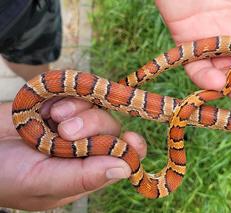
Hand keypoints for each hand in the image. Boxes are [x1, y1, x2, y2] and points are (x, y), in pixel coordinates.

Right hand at [0, 100, 146, 210]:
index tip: (130, 138)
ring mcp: (73, 122)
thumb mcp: (42, 182)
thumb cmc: (6, 175)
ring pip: (97, 106)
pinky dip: (67, 94)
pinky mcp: (60, 103)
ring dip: (77, 108)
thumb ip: (83, 177)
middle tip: (64, 131)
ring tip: (53, 116)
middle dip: (92, 125)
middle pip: (111, 127)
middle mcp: (85, 146)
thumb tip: (125, 170)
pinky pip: (78, 90)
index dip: (133, 148)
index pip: (124, 158)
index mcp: (87, 171)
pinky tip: (48, 106)